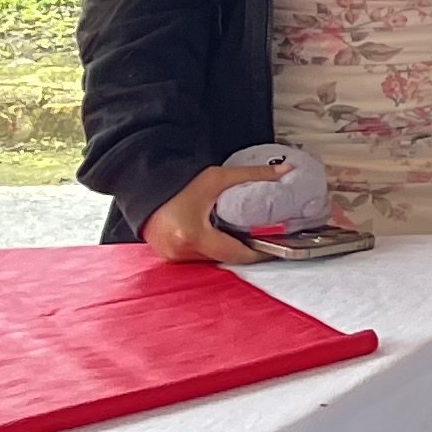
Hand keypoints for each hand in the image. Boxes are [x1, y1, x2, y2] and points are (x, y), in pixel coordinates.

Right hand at [140, 163, 267, 264]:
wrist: (145, 188)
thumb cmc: (176, 185)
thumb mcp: (217, 178)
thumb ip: (253, 176)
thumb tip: (285, 171)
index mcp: (193, 236)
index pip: (237, 254)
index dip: (259, 251)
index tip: (275, 244)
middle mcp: (181, 252)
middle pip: (225, 258)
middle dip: (244, 248)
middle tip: (260, 236)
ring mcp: (173, 257)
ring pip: (212, 260)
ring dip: (226, 249)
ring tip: (239, 235)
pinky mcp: (169, 258)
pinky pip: (198, 258)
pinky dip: (211, 249)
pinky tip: (218, 236)